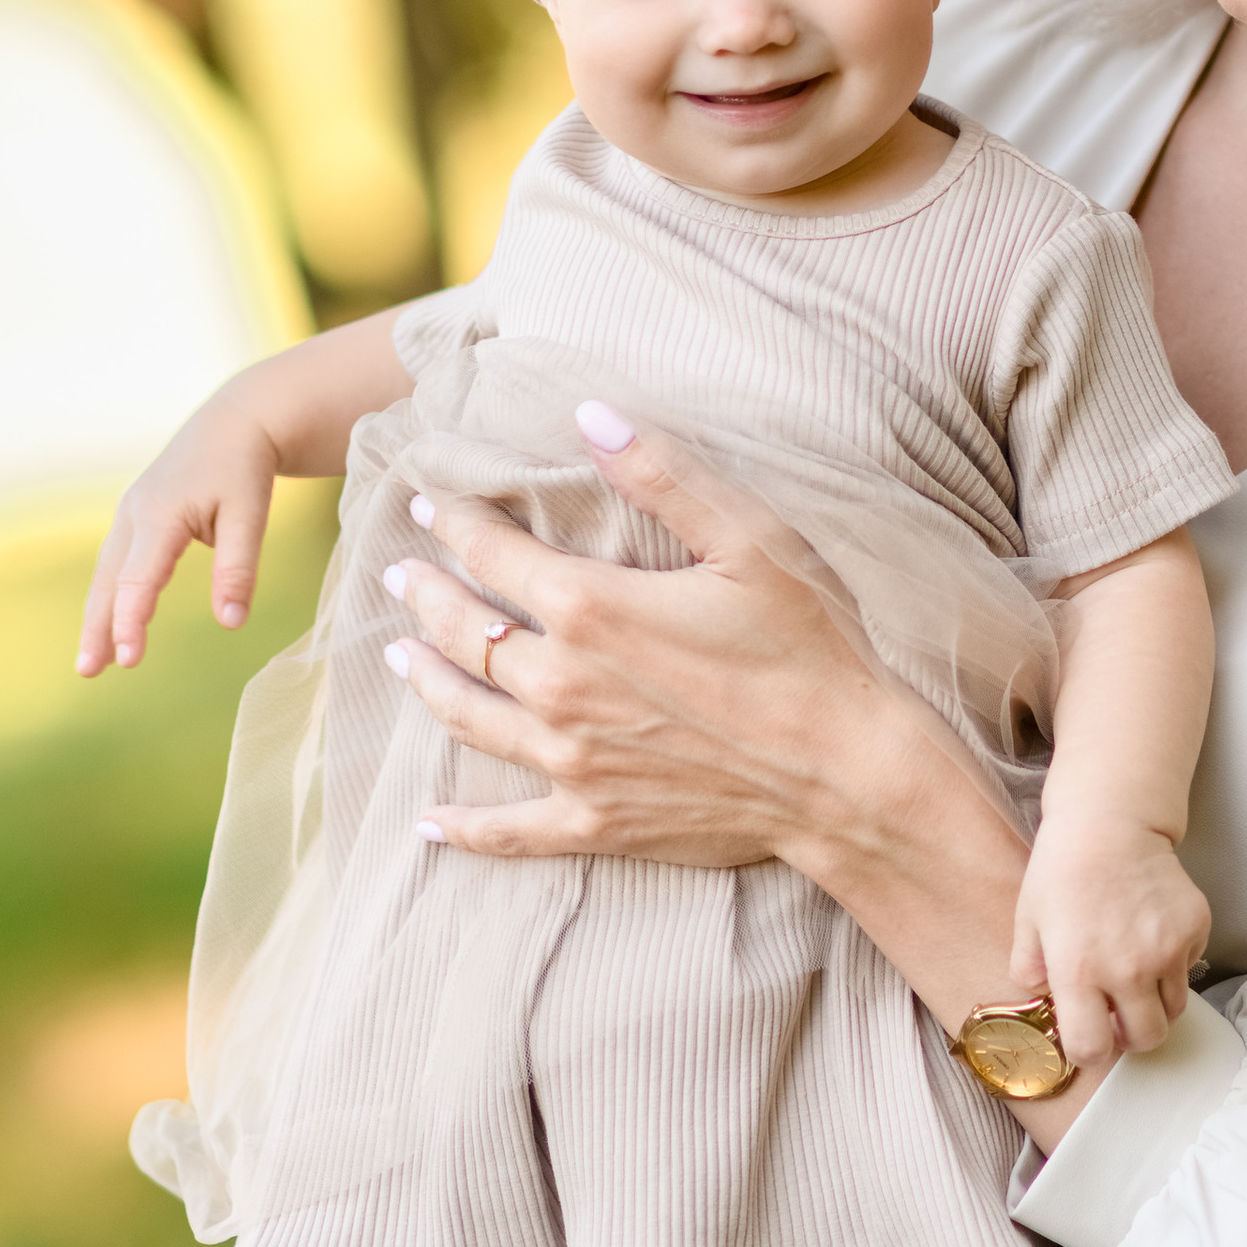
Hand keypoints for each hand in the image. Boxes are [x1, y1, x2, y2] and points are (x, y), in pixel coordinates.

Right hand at [77, 389, 280, 675]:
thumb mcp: (251, 513)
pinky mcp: (135, 515)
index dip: (131, 621)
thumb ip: (238, 568)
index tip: (130, 661)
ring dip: (98, 616)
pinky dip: (110, 595)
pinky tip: (111, 624)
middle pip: (110, 580)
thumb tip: (231, 624)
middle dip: (98, 627)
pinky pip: (116, 562)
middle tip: (88, 672)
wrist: (236, 421)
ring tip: (92, 663)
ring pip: (107, 573)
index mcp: (160, 514)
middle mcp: (135, 513)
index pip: (139, 578)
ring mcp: (130, 513)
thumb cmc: (245, 467)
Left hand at [381, 415, 918, 874]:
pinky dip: (463, 828)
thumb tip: (590, 415)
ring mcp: (572, 763)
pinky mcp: (596, 823)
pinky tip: (430, 822)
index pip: (495, 554)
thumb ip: (662, 474)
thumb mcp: (749, 538)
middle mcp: (563, 686)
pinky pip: (508, 831)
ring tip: (398, 657)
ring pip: (470, 718)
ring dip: (426, 682)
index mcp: (593, 608)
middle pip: (467, 633)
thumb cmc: (810, 646)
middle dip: (427, 596)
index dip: (455, 524)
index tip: (427, 503)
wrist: (849, 775)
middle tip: (400, 573)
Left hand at [1012, 810, 1211, 1071]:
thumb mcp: (1028, 920)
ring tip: (1136, 970)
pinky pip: (1190, 968)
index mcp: (1078, 972)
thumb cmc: (1064, 866)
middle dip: (1132, 1035)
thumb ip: (1029, 970)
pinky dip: (1176, 962)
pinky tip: (1152, 932)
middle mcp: (1127, 969)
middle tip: (1120, 1012)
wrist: (1109, 820)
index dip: (1089, 1049)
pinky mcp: (1194, 928)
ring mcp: (1167, 949)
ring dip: (1156, 1001)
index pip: (1091, 1051)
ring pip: (1175, 1010)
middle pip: (1146, 1040)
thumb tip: (1043, 1000)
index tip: (1089, 1034)